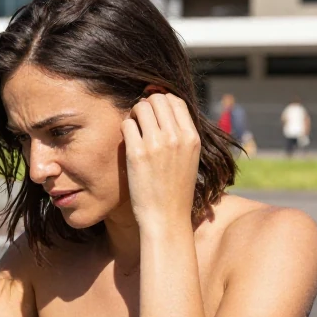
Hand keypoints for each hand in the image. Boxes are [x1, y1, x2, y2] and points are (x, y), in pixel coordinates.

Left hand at [121, 93, 200, 226]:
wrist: (166, 218)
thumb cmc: (175, 191)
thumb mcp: (189, 159)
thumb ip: (181, 136)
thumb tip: (165, 112)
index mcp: (192, 137)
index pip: (175, 101)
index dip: (161, 102)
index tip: (153, 113)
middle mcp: (176, 137)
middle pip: (157, 99)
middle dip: (146, 105)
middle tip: (140, 120)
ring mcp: (156, 144)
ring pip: (140, 107)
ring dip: (134, 114)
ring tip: (133, 129)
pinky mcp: (137, 153)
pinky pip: (126, 124)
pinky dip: (125, 128)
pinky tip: (127, 142)